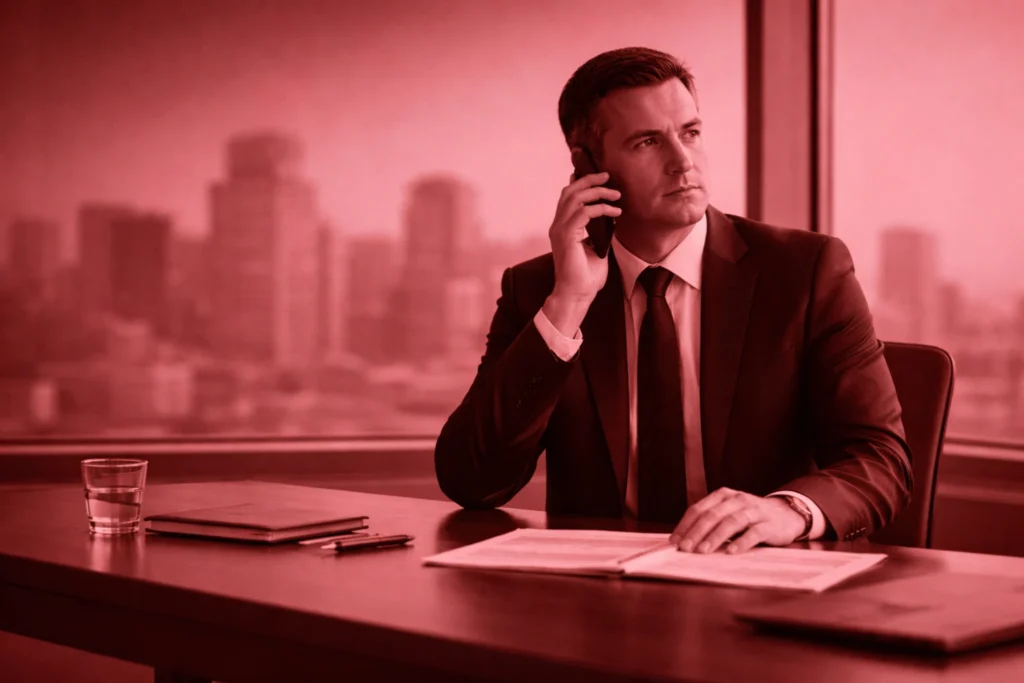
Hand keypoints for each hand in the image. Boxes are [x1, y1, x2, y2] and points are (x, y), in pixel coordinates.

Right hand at [548, 166, 621, 300]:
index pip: (568, 197)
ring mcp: (560, 231)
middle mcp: (558, 226)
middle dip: (590, 180)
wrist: (577, 294)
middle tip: (608, 176)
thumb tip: (611, 220)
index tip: (602, 179)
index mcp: (562, 227)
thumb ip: (599, 233)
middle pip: (570, 191)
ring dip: (598, 192)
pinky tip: (614, 212)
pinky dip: (601, 209)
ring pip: (576, 198)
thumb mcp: (596, 248)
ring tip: (616, 194)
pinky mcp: (567, 237)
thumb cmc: (586, 277)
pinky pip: (583, 213)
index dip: (582, 184)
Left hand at [669, 488, 806, 554]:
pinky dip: (741, 542)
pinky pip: (754, 532)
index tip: (674, 541)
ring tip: (703, 551)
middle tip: (685, 548)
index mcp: (723, 496)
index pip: (699, 509)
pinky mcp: (769, 524)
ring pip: (731, 522)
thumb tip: (684, 540)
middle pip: (712, 515)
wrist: (786, 515)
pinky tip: (731, 552)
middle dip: (696, 532)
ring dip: (715, 537)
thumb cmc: (750, 518)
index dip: (685, 525)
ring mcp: (754, 511)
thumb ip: (710, 522)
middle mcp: (737, 500)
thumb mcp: (729, 514)